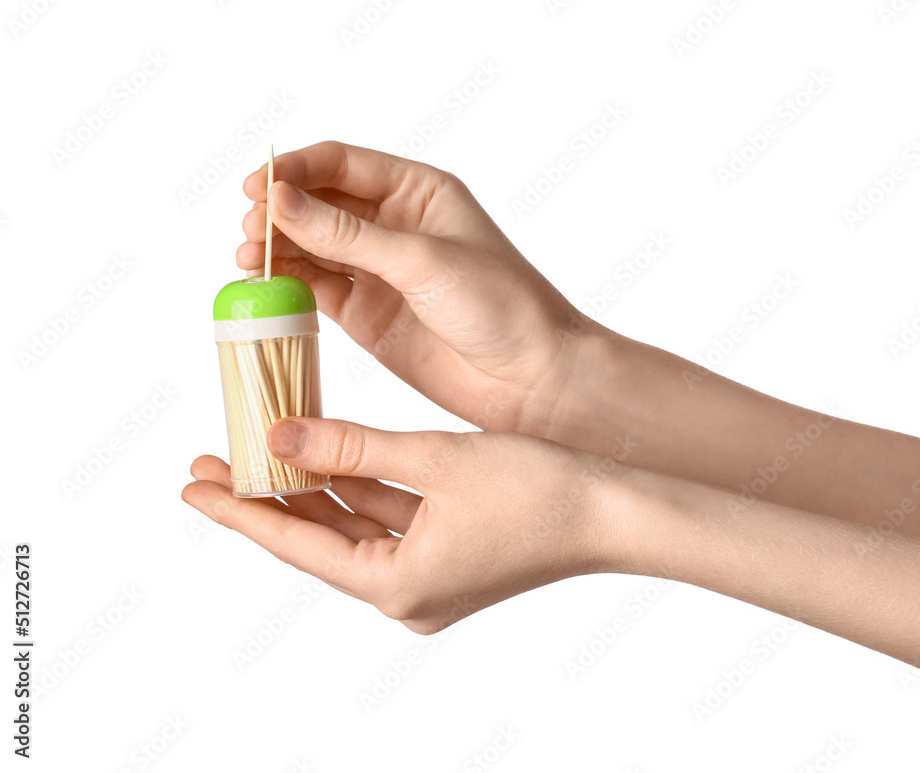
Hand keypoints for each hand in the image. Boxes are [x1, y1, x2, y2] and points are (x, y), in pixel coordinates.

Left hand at [181, 417, 623, 632]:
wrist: (615, 510)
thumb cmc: (538, 489)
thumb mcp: (432, 460)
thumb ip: (350, 449)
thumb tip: (279, 437)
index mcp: (399, 585)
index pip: (298, 544)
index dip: (241, 513)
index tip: (193, 487)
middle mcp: (408, 592)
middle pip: (319, 538)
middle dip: (268, 498)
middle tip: (211, 464)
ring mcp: (429, 577)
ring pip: (353, 526)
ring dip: (312, 490)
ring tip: (260, 451)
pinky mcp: (449, 556)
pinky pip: (388, 521)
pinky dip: (358, 489)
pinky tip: (326, 457)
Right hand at [239, 140, 596, 433]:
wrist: (531, 379)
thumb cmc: (502, 306)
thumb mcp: (422, 261)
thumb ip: (349, 234)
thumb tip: (279, 201)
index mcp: (418, 191)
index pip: (340, 163)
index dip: (294, 170)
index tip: (256, 188)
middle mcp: (394, 224)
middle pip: (318, 202)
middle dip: (280, 212)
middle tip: (251, 233)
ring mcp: (378, 270)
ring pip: (312, 246)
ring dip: (278, 249)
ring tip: (250, 262)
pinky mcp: (367, 313)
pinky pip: (316, 288)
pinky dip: (289, 285)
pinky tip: (268, 286)